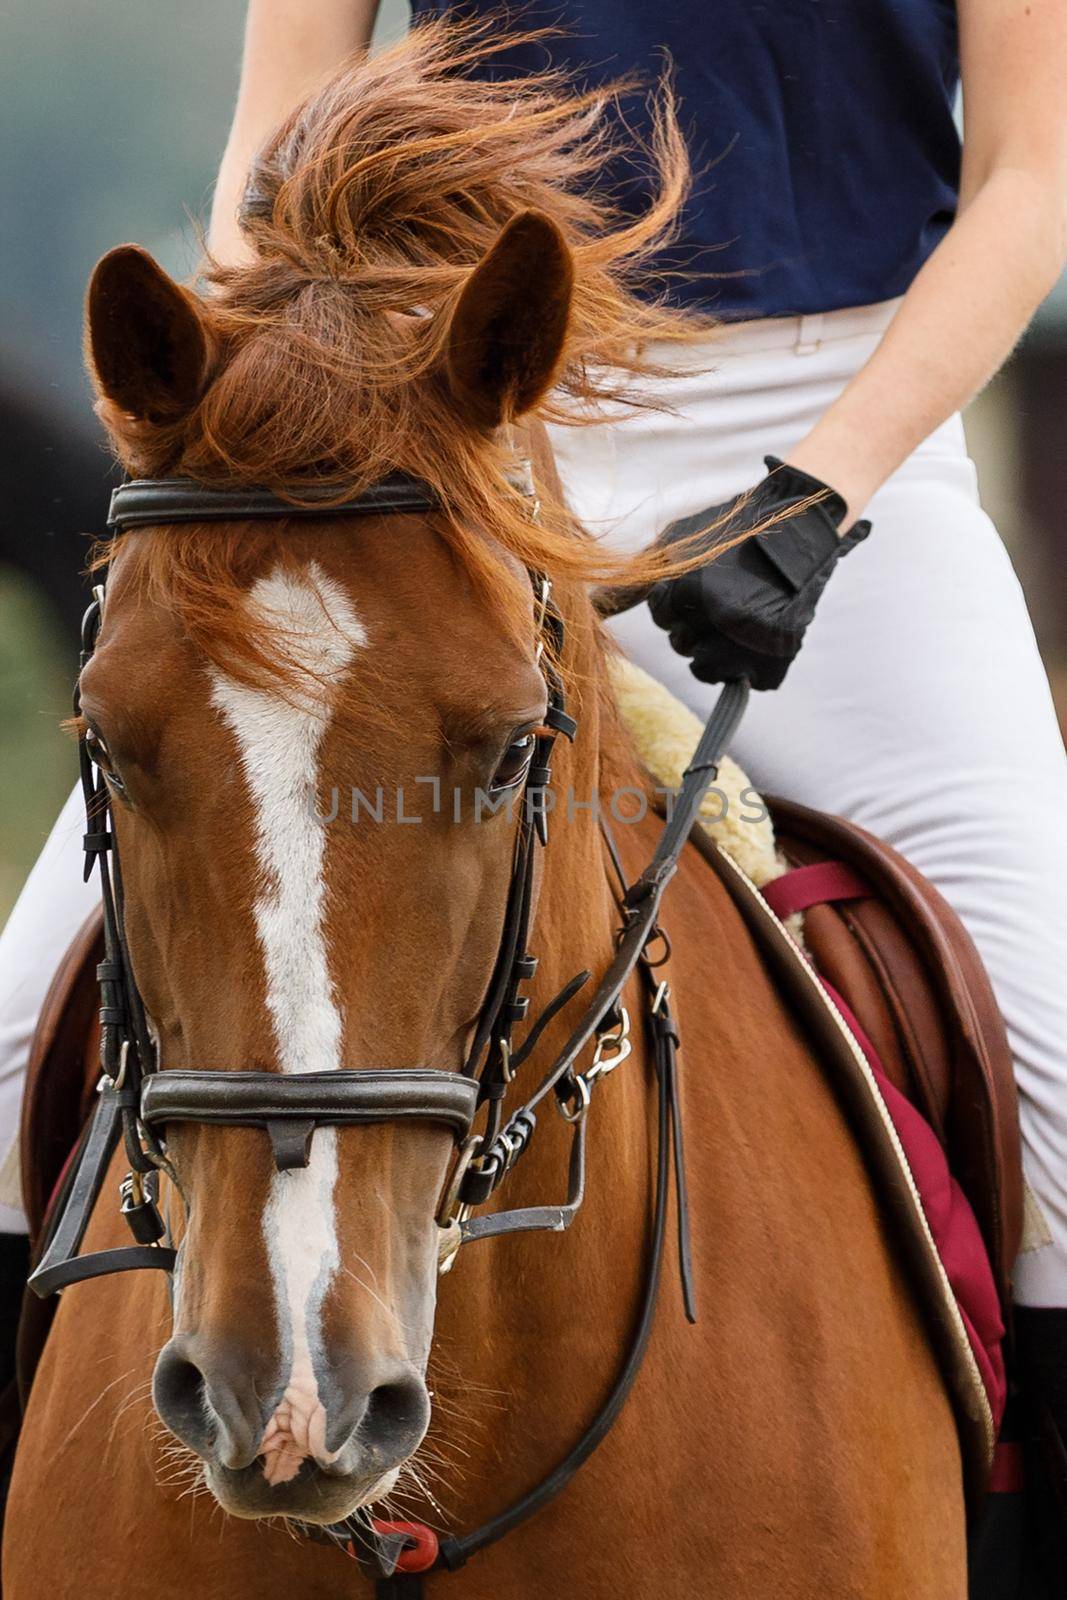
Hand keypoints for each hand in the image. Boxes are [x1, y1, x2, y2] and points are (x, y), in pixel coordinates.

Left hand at [647, 457, 869, 689]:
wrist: (803, 529)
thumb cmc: (735, 532)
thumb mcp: (679, 543)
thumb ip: (634, 581)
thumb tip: (591, 605)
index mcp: (698, 589)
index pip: (662, 614)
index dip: (675, 598)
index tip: (700, 579)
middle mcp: (726, 620)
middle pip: (681, 644)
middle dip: (692, 624)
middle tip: (722, 595)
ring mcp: (754, 643)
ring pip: (706, 668)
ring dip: (712, 648)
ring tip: (735, 617)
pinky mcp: (777, 660)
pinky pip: (742, 681)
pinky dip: (746, 664)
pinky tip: (754, 635)